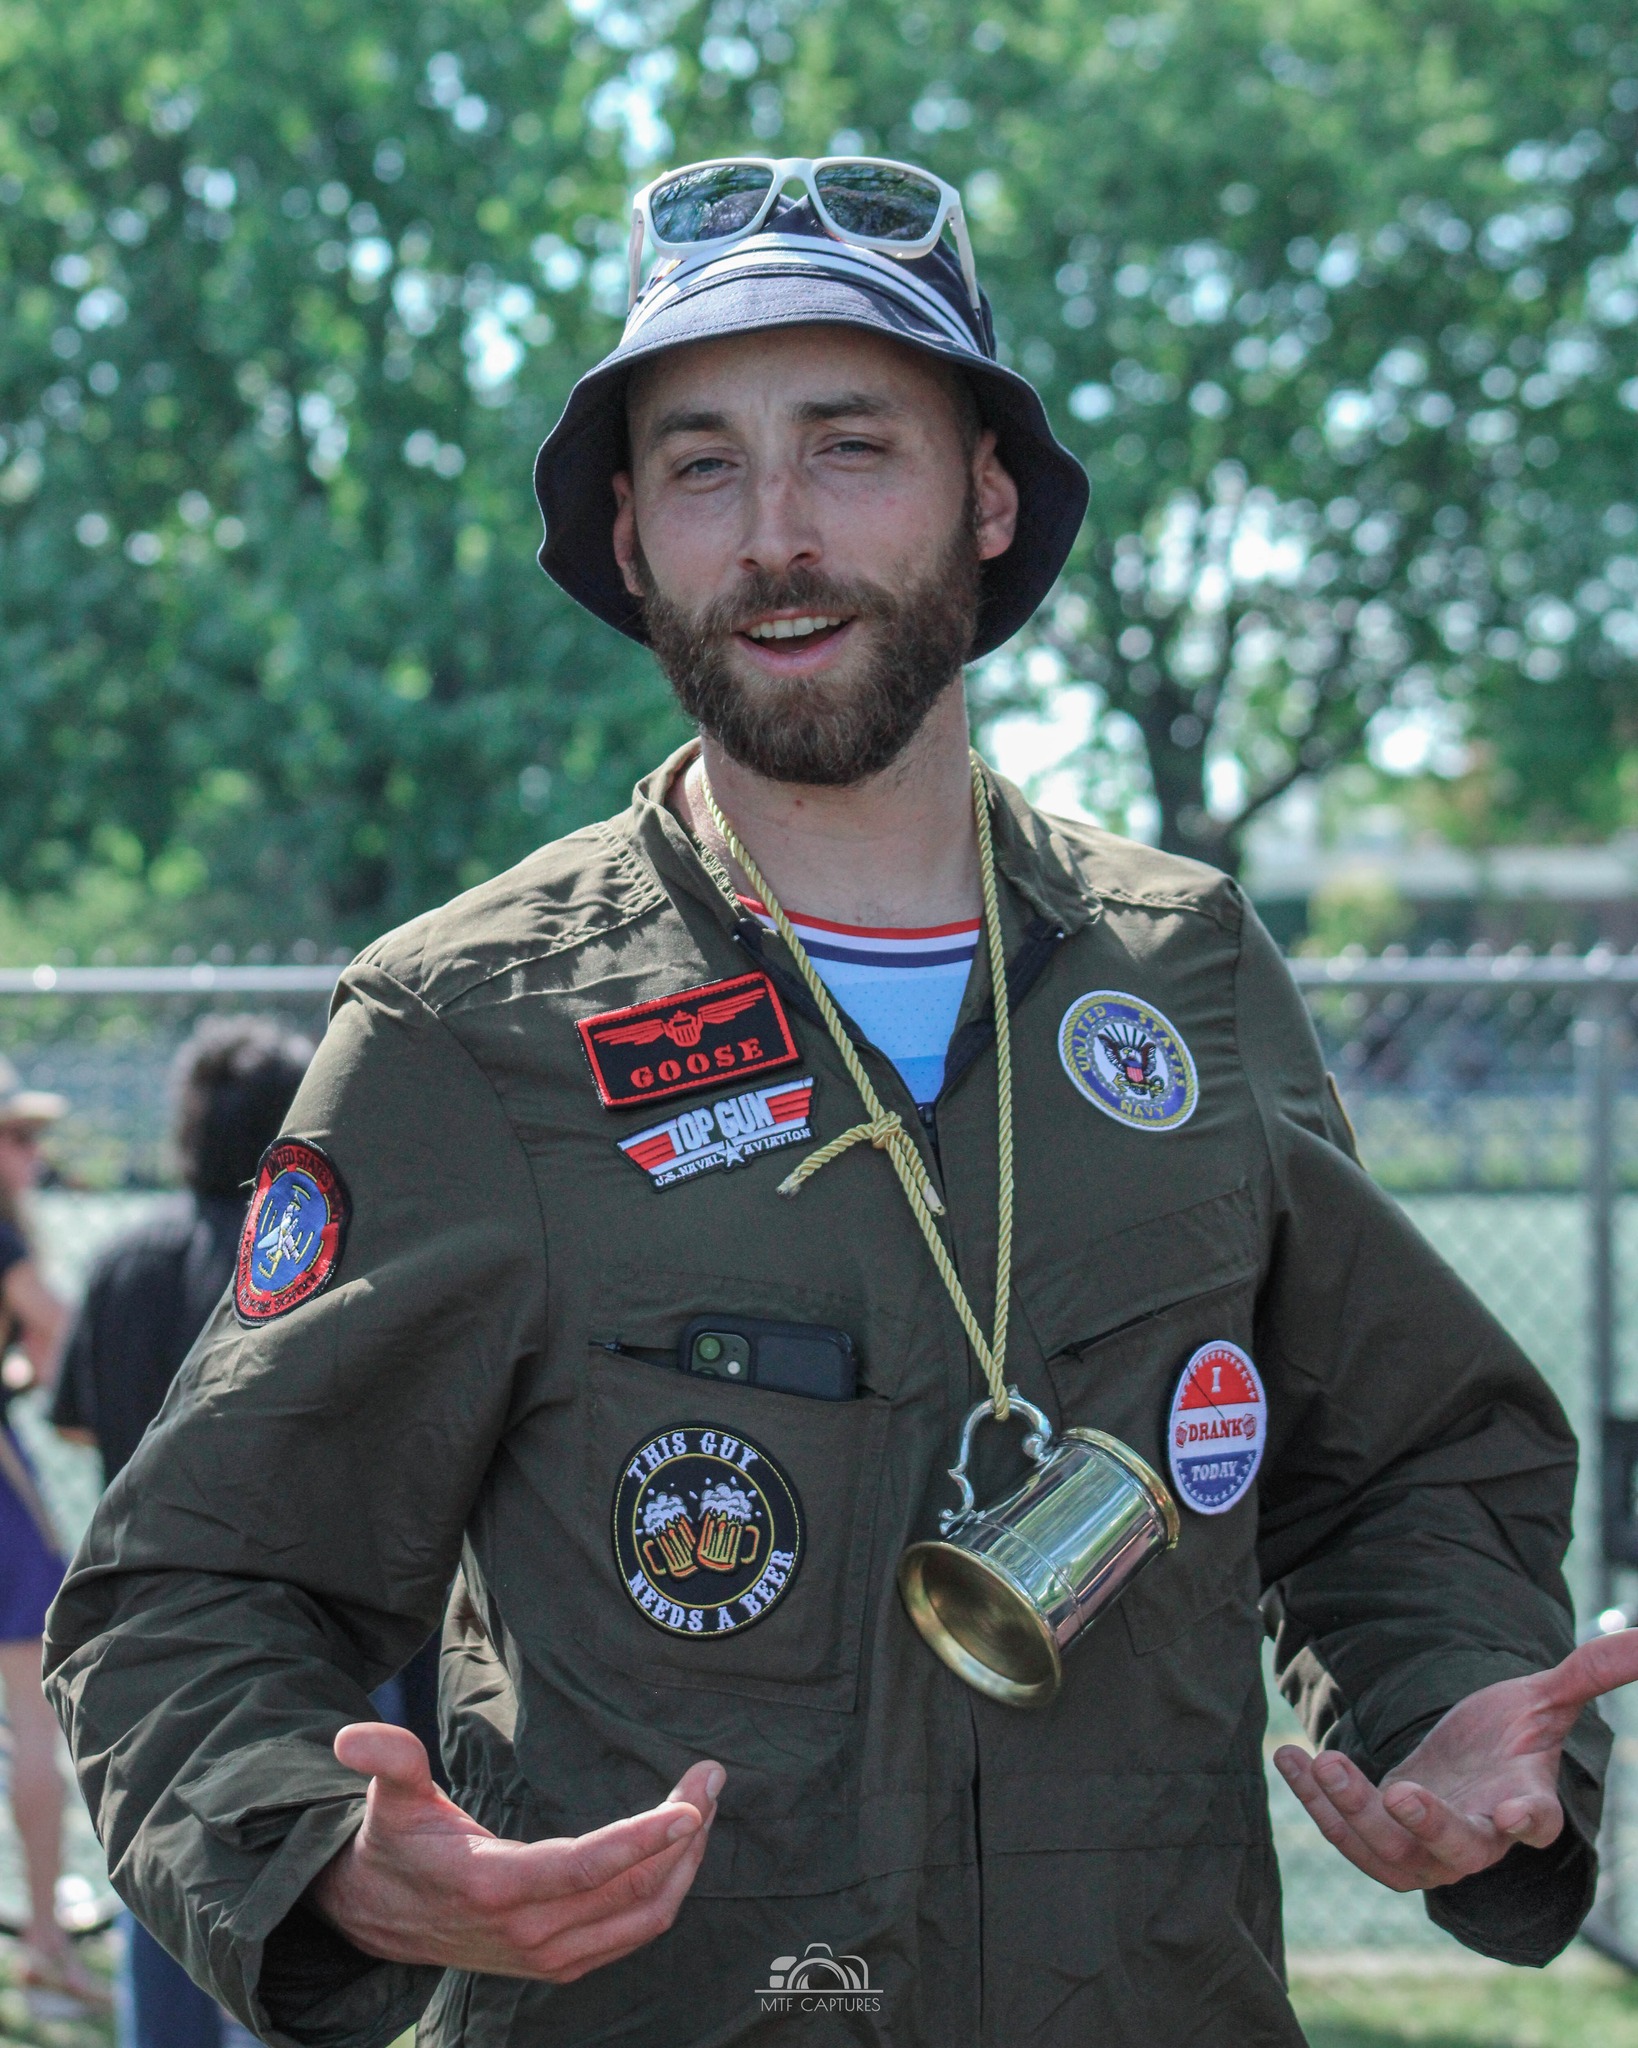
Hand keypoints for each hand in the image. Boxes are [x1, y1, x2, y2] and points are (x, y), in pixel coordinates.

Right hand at [310, 1723, 723, 1981]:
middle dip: (683, 1835)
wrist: (379, 1921)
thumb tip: (352, 1734)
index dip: (643, 1839)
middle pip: (631, 1888)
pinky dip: (667, 1894)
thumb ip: (388, 1761)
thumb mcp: (390, 1798)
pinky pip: (633, 1934)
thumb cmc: (396, 1844)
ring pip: (643, 1917)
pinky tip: (681, 1851)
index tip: (690, 1807)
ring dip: (685, 1865)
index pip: (586, 1868)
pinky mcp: (561, 1963)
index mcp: (495, 1887)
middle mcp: (529, 1931)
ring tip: (706, 1805)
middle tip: (712, 1778)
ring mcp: (549, 1955)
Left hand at [1274, 1628, 1637, 1891]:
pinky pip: (1346, 1834)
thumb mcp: (1544, 1699)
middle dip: (1428, 1826)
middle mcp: (1476, 1836)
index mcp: (1522, 1802)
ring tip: (1321, 1763)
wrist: (1467, 1765)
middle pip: (1456, 1847)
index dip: (1530, 1821)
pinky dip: (1315, 1802)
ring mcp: (1426, 1845)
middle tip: (1401, 1793)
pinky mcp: (1383, 1839)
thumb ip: (1588, 1674)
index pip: (1535, 1822)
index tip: (1523, 1814)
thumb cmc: (1510, 1735)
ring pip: (1390, 1851)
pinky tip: (1287, 1758)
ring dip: (1353, 1813)